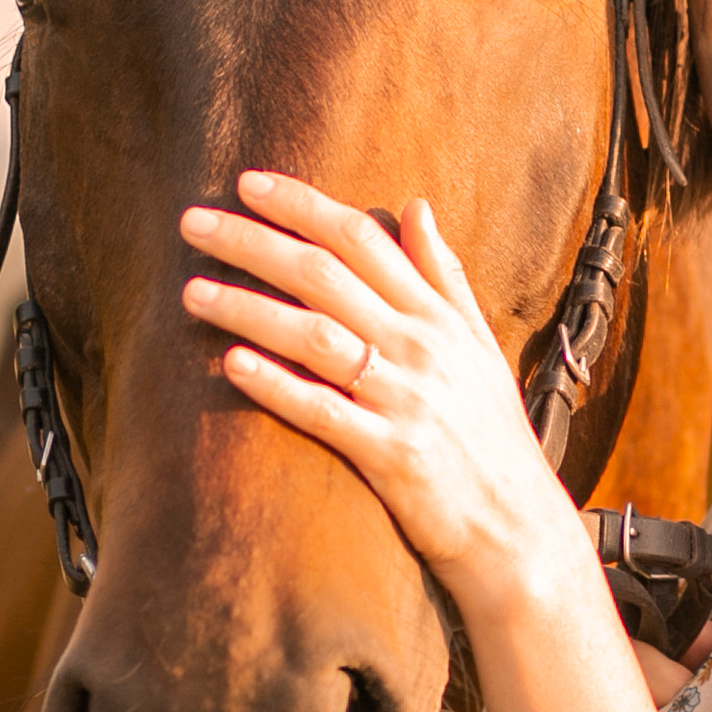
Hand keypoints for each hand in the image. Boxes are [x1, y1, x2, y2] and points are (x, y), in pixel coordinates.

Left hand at [179, 173, 580, 614]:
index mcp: (438, 316)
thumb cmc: (492, 437)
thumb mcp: (480, 346)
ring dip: (248, 309)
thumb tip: (416, 206)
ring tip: (192, 292)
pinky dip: (277, 385)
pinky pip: (324, 411)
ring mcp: (406, 401)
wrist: (519, 528)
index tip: (247, 183)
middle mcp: (422, 348)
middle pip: (325, 276)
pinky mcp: (391, 456)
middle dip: (254, 243)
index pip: (362, 238)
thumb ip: (444, 276)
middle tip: (192, 222)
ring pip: (315, 336)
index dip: (302, 205)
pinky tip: (232, 364)